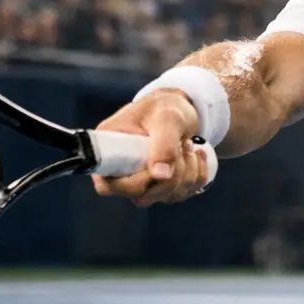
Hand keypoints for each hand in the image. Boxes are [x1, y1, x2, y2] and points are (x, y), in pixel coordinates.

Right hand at [90, 90, 210, 206]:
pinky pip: (182, 195)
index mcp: (108, 149)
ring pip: (164, 197)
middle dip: (170, 175)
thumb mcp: (167, 117)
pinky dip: (197, 176)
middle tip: (181, 145)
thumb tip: (160, 175)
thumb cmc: (164, 107)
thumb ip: (164, 142)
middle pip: (141, 196)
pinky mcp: (160, 187)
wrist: (177, 109)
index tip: (153, 163)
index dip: (133, 183)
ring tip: (188, 144)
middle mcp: (120, 171)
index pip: (107, 185)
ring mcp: (141, 182)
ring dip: (187, 174)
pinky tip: (197, 156)